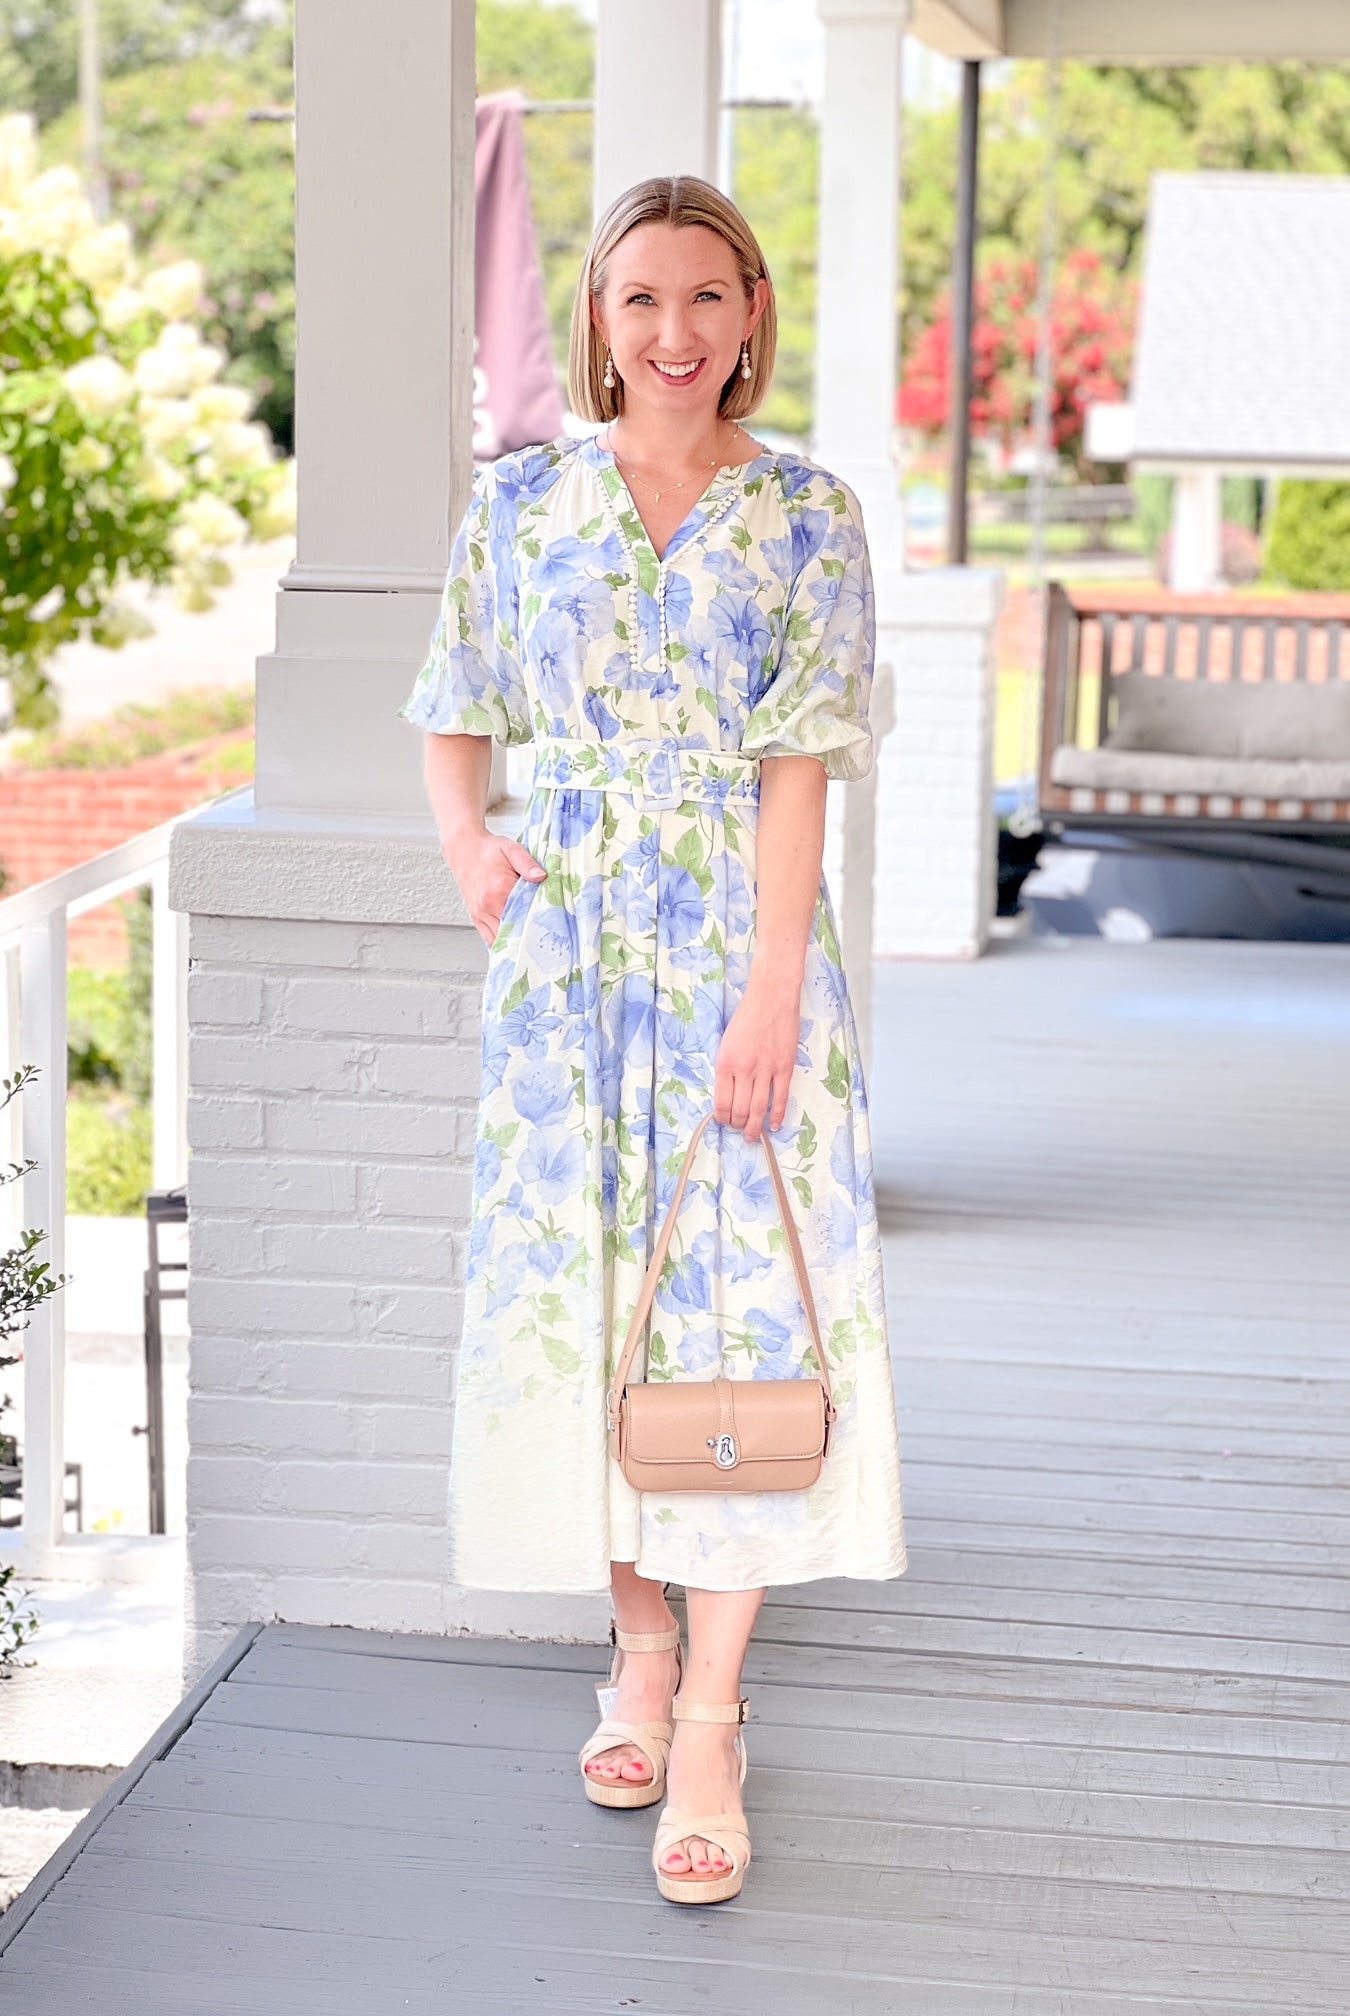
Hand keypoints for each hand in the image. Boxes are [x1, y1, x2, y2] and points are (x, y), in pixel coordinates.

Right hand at [444, 828, 546, 945]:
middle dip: (530, 934)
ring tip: (532, 941)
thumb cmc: (489, 850)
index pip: (526, 911)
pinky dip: (503, 943)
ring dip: (516, 941)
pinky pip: (490, 939)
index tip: (553, 923)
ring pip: (502, 939)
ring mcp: (481, 913)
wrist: (464, 849)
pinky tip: (515, 943)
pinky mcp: (476, 917)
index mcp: (500, 889)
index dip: (540, 919)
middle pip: (515, 930)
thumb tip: (542, 876)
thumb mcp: (512, 849)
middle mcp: (489, 905)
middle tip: (546, 937)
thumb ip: (528, 863)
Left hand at [713, 966, 800, 1141]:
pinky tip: (774, 1125)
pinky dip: (777, 1114)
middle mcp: (743, 1069)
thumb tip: (729, 1093)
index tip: (724, 1122)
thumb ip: (727, 1067)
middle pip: (740, 1109)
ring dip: (754, 1127)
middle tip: (738, 1131)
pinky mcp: (784, 1067)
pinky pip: (780, 1097)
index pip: (721, 1101)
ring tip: (752, 1137)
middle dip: (737, 1125)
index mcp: (725, 1063)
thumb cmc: (747, 1016)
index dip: (722, 1117)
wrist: (771, 996)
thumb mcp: (726, 1041)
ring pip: (759, 1108)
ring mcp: (765, 1069)